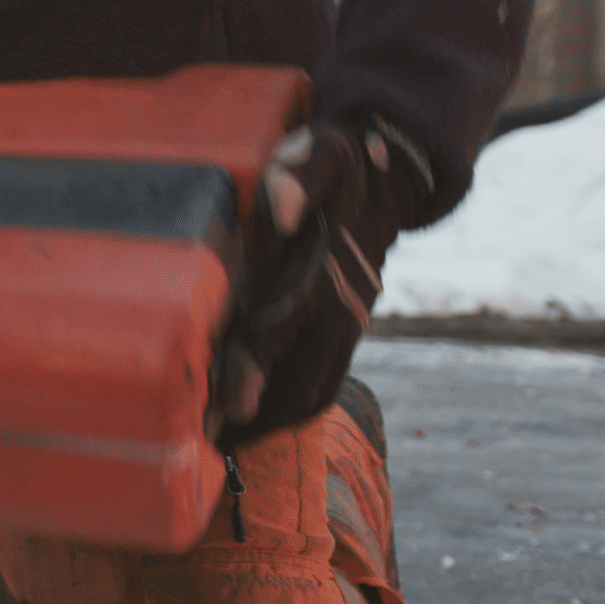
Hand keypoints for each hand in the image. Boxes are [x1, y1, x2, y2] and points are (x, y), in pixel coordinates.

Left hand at [217, 118, 431, 444]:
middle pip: (297, 380)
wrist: (391, 177)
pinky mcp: (347, 334)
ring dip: (274, 423)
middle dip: (258, 417)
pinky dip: (291, 410)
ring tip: (229, 449)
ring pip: (314, 392)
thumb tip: (279, 208)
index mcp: (322, 277)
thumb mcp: (322, 154)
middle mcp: (339, 313)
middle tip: (214, 447)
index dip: (250, 371)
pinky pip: (322, 384)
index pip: (277, 333)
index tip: (225, 408)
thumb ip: (299, 176)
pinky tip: (256, 425)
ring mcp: (347, 328)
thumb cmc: (340, 164)